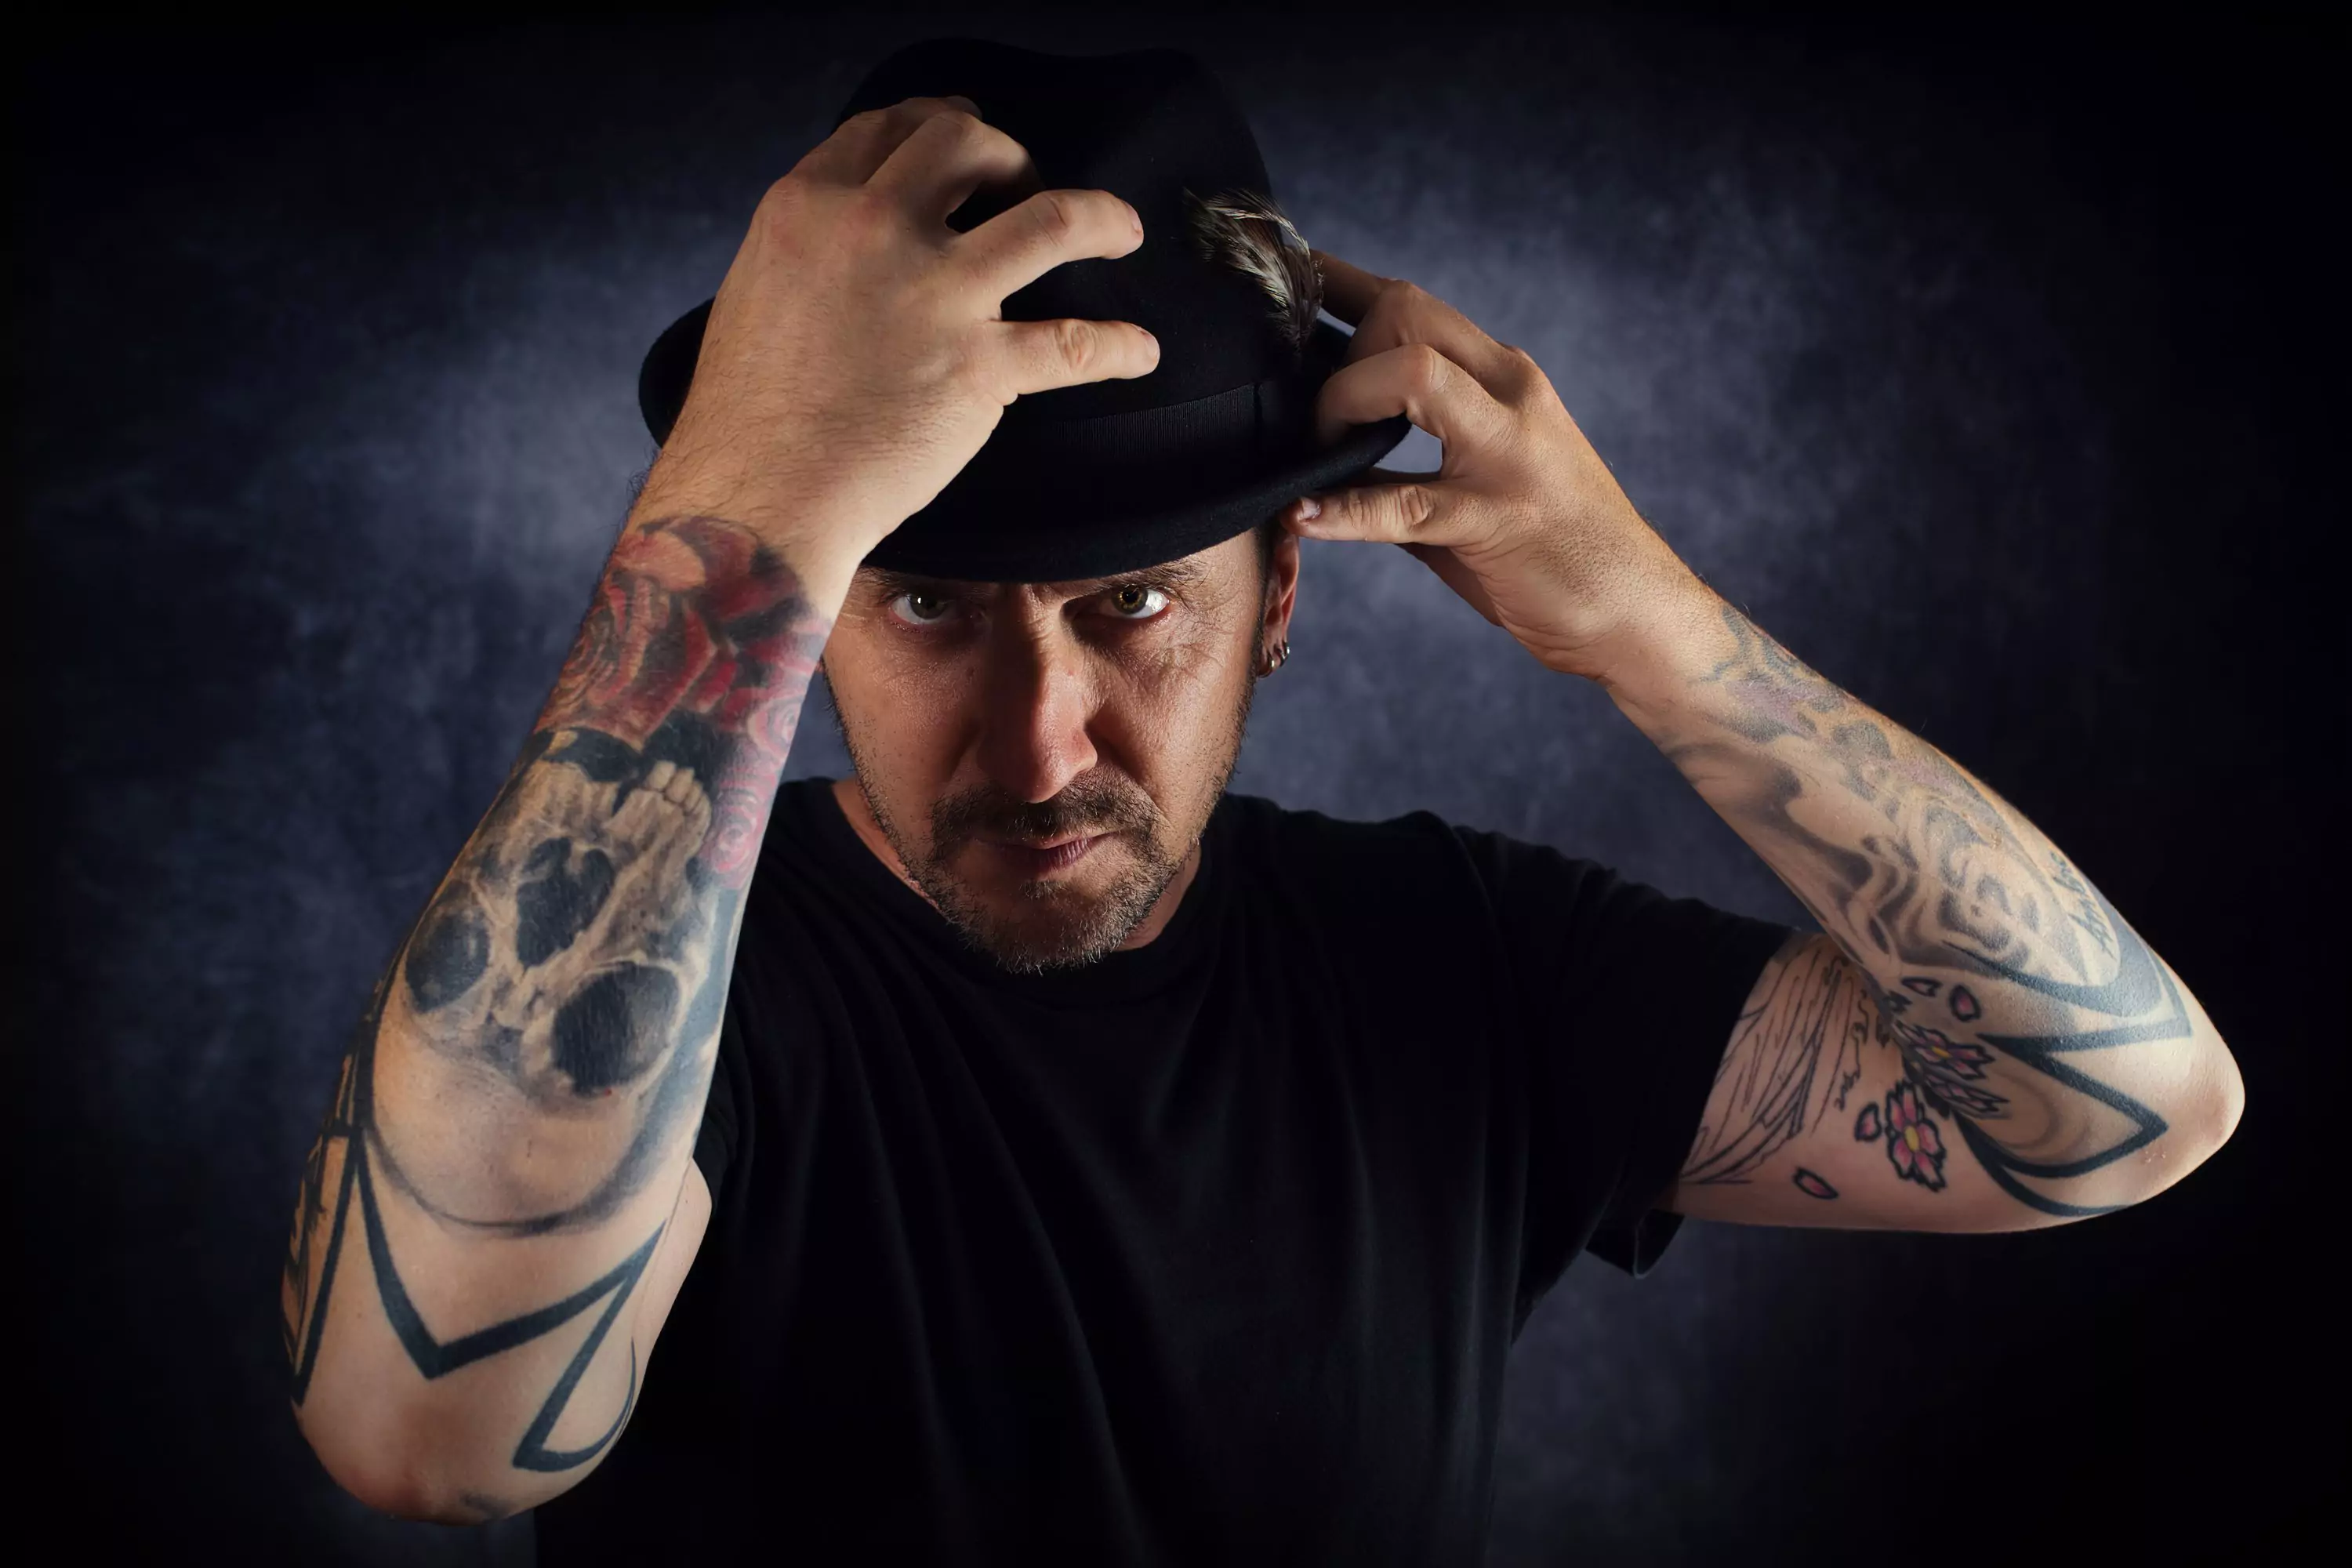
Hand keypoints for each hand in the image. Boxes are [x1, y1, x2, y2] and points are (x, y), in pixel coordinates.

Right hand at [641, 95, 1162, 574]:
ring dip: (1101, 217)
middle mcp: (875, 231)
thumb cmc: (749, 413)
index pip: (887, 129)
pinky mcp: (980, 367)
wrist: (762, 493)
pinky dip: (1119, 347)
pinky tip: (1140, 352)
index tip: (963, 128)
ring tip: (1124, 230)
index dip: (934, 120)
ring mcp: (934, 295)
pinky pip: (1076, 345)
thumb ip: (816, 249)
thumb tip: (858, 243)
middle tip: (1024, 183)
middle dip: (1008, 154)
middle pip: (967, 145)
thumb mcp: (760, 289)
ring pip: (1052, 220)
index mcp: (810, 206)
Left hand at [1284, 253, 1714, 681]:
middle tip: (1312, 416)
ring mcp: (1508, 452)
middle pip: (1406, 311)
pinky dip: (1342, 509)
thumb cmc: (1555, 550)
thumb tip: (1319, 453)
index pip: (1413, 302)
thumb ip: (1409, 456)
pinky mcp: (1493, 521)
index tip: (1290, 282)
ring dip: (1341, 403)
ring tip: (1318, 454)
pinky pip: (1401, 503)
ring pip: (1411, 373)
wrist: (1637, 611)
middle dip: (1340, 347)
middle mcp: (1511, 395)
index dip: (1341, 284)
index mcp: (1505, 380)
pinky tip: (1302, 516)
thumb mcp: (1482, 478)